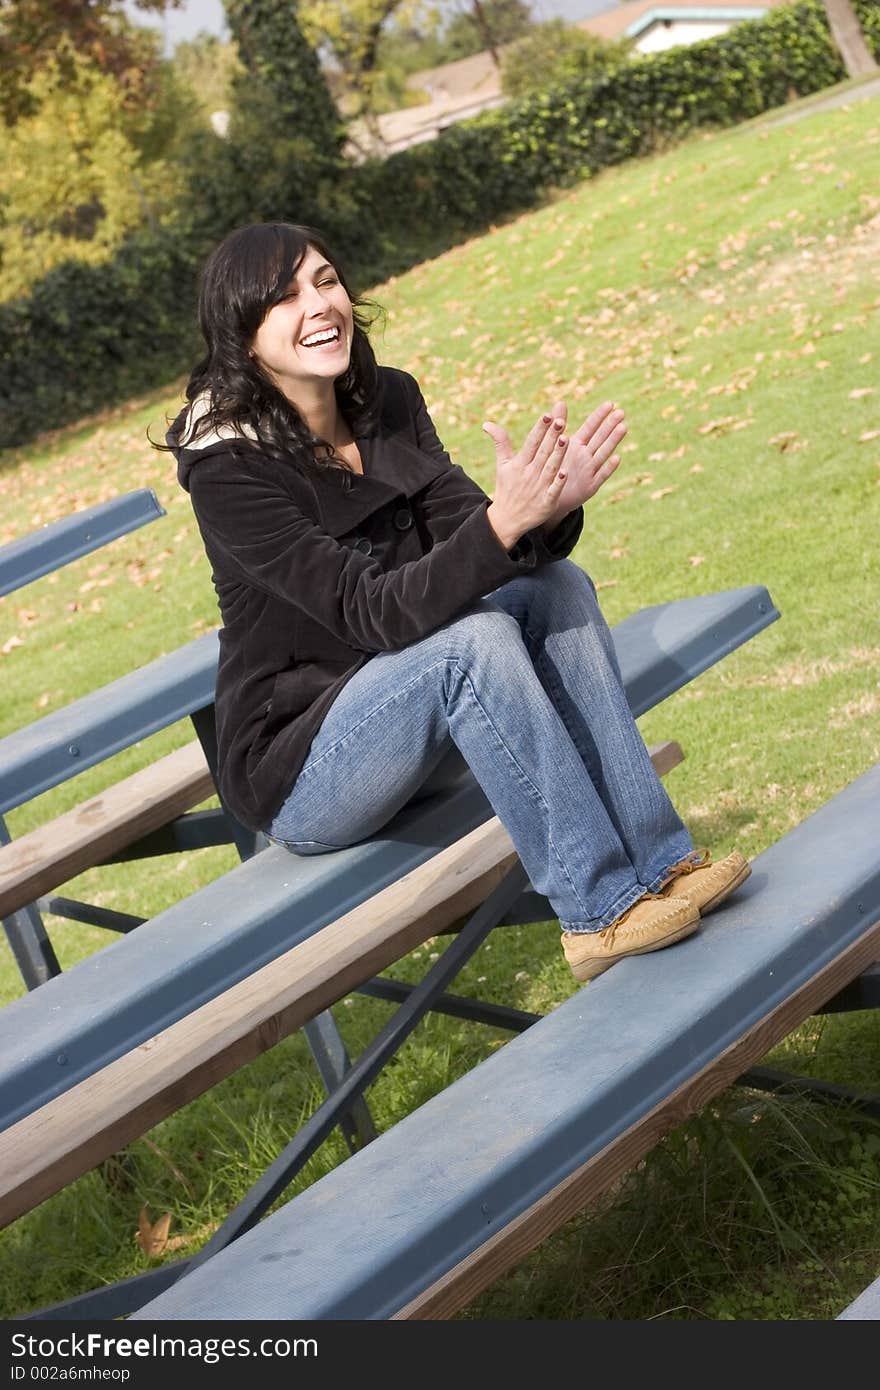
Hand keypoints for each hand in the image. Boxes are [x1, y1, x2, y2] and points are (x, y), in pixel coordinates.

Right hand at [482, 410, 570, 550]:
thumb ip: (500, 443)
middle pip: (543, 452)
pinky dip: (558, 483)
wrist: (506, 520)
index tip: (548, 415)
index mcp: (520, 464)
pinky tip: (565, 472)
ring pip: (550, 468)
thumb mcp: (502, 465)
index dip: (540, 429)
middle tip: (561, 421)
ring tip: (566, 438)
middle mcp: (529, 474)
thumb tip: (486, 423)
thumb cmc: (506, 489)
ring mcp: (538, 488)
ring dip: (557, 454)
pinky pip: (553, 491)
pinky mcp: (546, 502)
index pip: (531, 442)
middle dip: (551, 437)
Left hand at [542, 399, 625, 529]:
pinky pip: (600, 475)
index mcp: (577, 445)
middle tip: (621, 412)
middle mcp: (586, 456)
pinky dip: (608, 467)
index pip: (590, 427)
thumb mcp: (554, 446)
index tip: (610, 403)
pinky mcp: (590, 486)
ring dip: (612, 441)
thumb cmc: (553, 469)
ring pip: (602, 453)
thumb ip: (558, 424)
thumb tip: (560, 401)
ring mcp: (589, 470)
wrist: (550, 497)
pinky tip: (616, 458)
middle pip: (600, 438)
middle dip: (610, 425)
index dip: (599, 415)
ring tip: (623, 428)